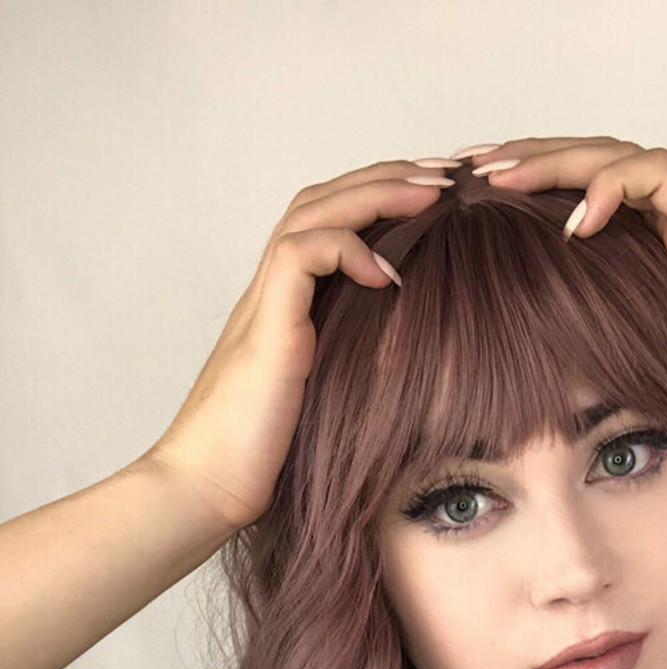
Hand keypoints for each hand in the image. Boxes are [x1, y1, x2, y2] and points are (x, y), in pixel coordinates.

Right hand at [150, 160, 453, 528]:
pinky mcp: (266, 328)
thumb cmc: (267, 459)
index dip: (384, 199)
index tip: (443, 198)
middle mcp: (274, 293)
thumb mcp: (334, 402)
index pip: (334, 221)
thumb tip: (422, 363)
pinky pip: (301, 255)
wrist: (207, 490)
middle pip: (326, 199)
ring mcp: (265, 305)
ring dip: (377, 193)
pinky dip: (347, 248)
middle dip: (390, 177)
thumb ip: (363, 368)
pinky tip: (387, 272)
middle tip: (451, 173)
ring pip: (314, 211)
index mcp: (289, 304)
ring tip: (433, 193)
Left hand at [468, 136, 666, 429]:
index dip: (518, 184)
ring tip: (498, 180)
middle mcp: (661, 218)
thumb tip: (520, 362)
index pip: (570, 189)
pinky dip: (610, 188)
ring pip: (610, 154)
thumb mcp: (632, 360)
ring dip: (551, 161)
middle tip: (462, 169)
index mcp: (640, 242)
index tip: (464, 199)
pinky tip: (573, 220)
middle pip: (581, 158)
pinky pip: (655, 176)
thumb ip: (588, 340)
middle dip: (519, 158)